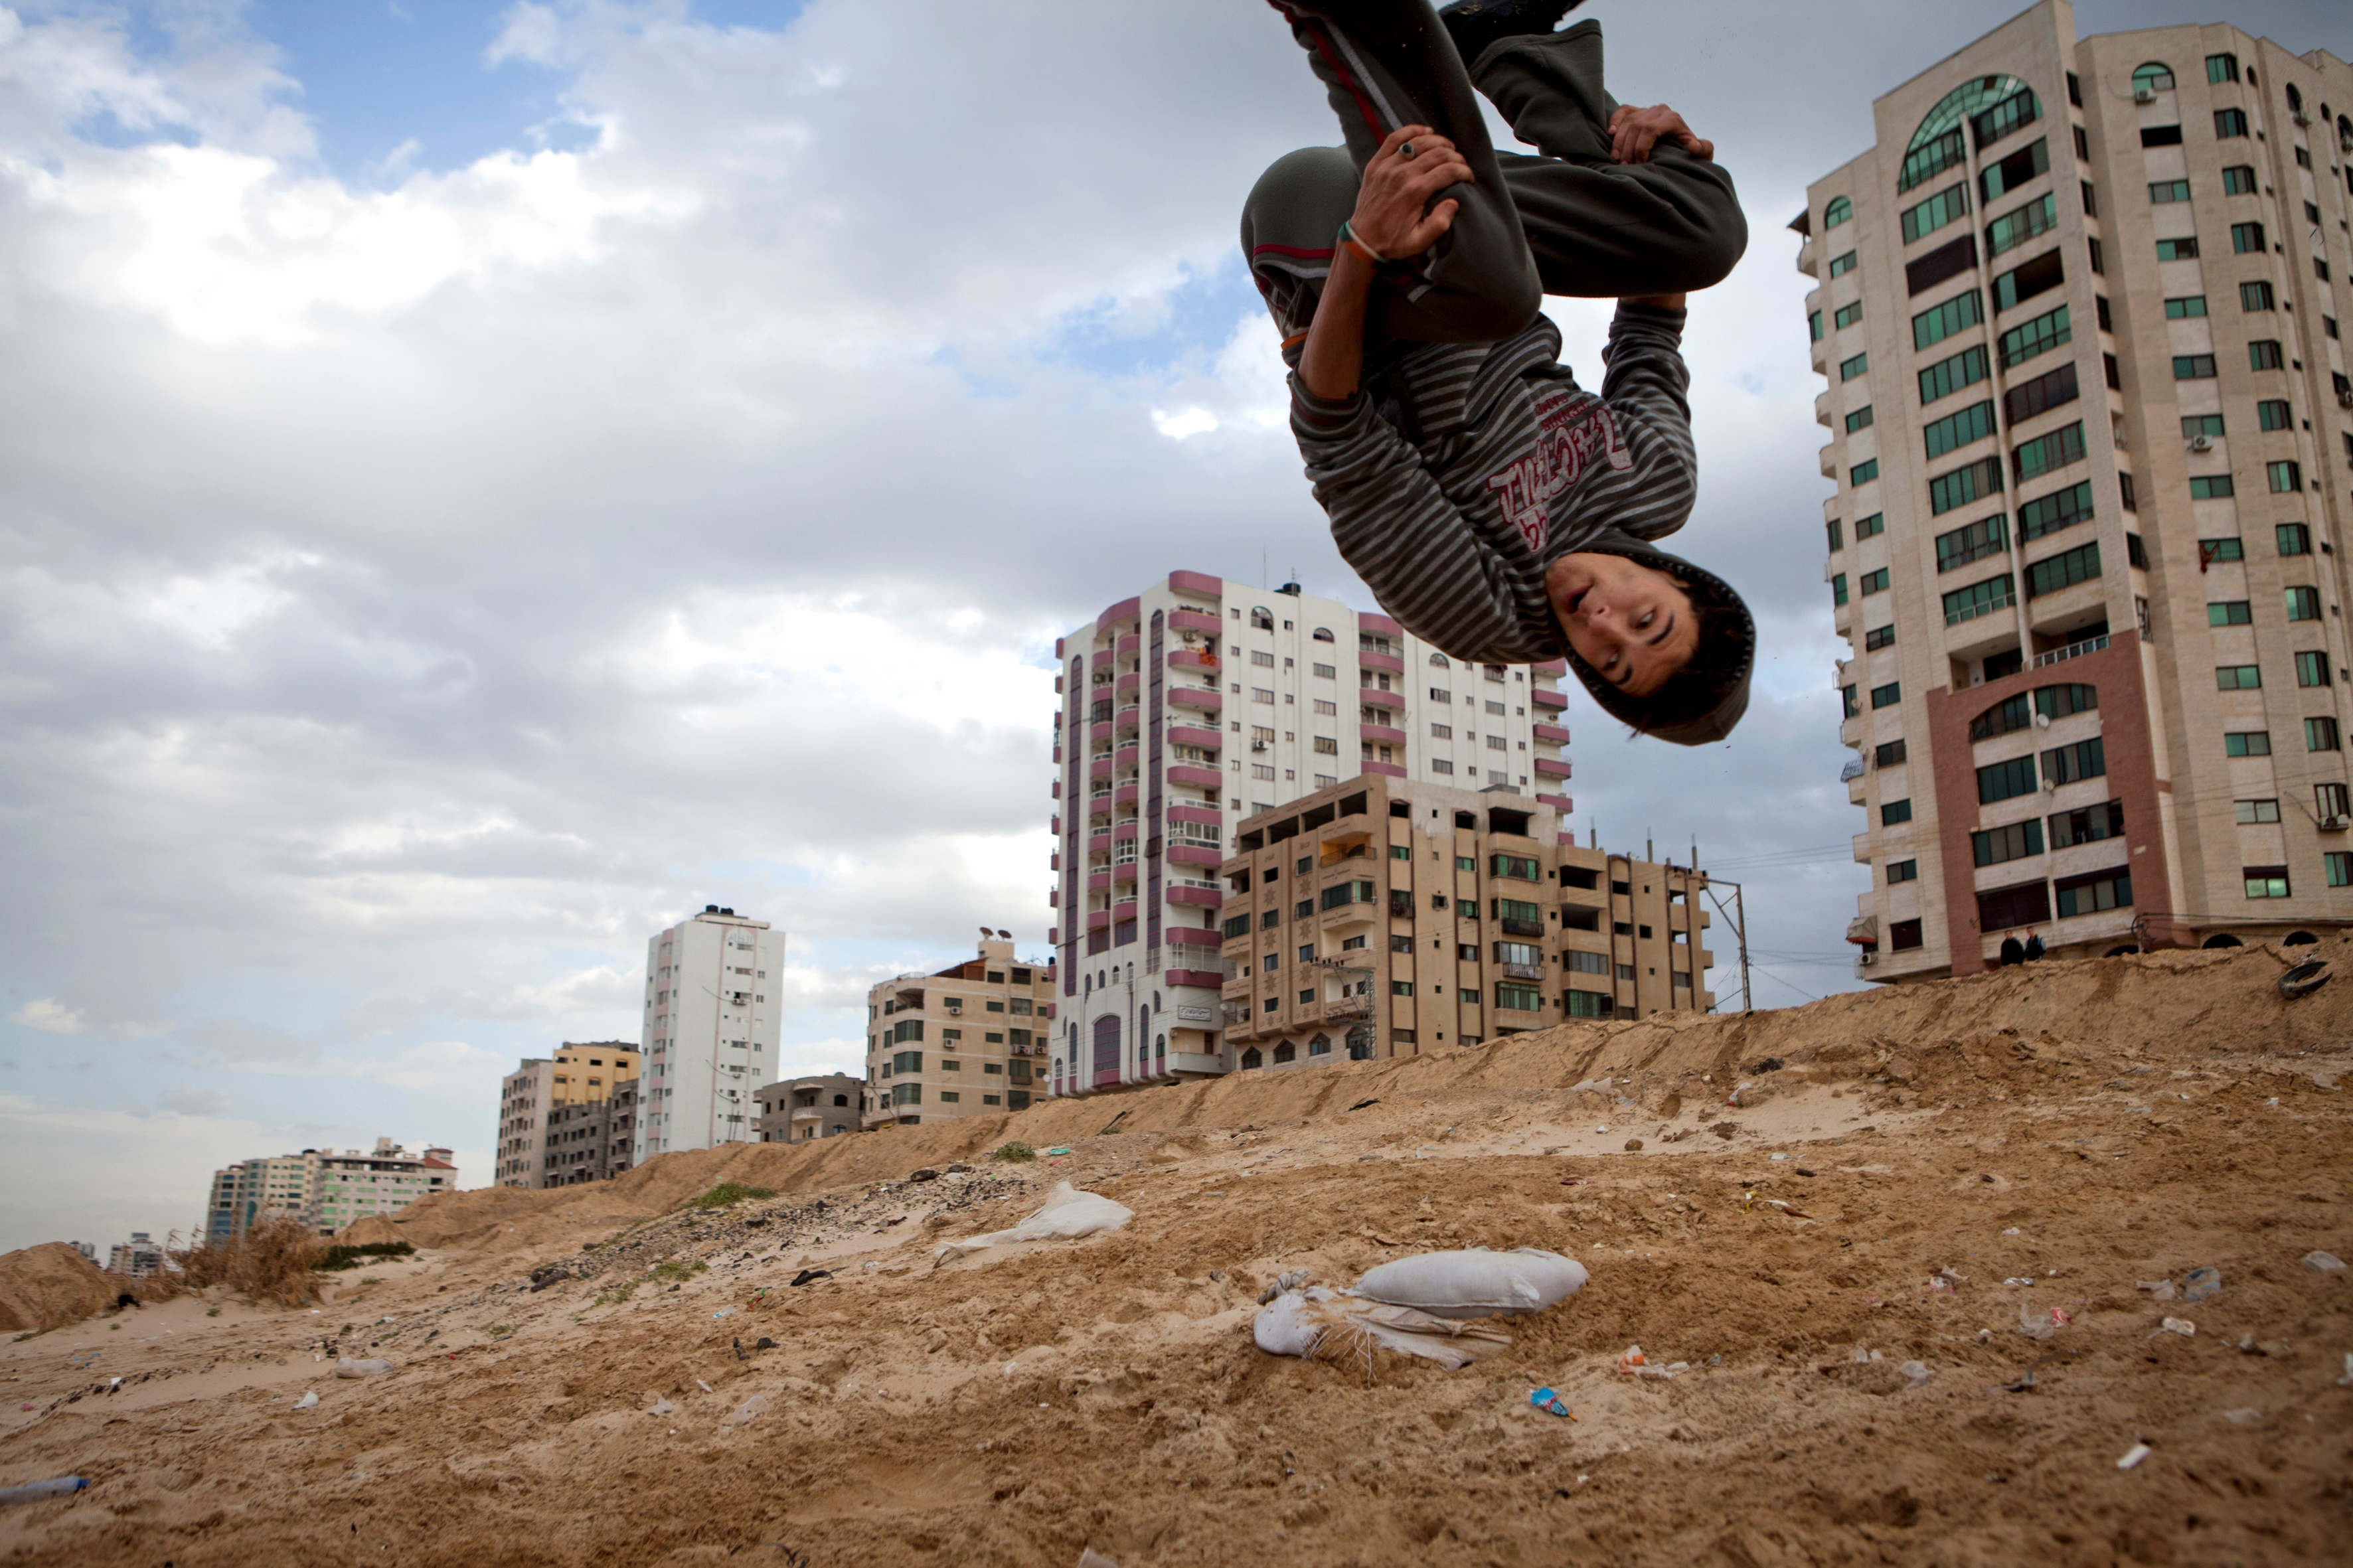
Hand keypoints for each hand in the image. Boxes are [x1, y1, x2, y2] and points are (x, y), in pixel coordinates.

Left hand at [1348, 125, 1473, 258]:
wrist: (1362, 240)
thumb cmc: (1393, 242)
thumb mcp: (1420, 242)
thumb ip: (1440, 223)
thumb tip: (1454, 202)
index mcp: (1415, 192)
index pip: (1448, 171)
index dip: (1464, 171)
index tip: (1469, 177)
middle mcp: (1402, 175)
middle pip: (1437, 153)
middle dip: (1455, 157)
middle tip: (1461, 163)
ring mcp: (1387, 166)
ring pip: (1419, 142)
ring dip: (1438, 141)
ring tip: (1448, 148)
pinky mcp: (1376, 163)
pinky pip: (1394, 138)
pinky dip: (1411, 130)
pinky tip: (1425, 131)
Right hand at [1608, 104, 1712, 163]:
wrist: (1684, 144)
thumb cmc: (1690, 152)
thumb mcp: (1702, 152)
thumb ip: (1703, 149)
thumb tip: (1694, 146)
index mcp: (1672, 119)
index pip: (1650, 129)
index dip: (1641, 147)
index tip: (1640, 163)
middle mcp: (1659, 110)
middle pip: (1636, 126)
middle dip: (1628, 148)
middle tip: (1625, 166)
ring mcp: (1648, 109)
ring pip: (1627, 121)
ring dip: (1619, 141)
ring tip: (1617, 159)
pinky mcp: (1638, 110)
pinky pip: (1623, 111)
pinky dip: (1615, 121)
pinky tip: (1610, 134)